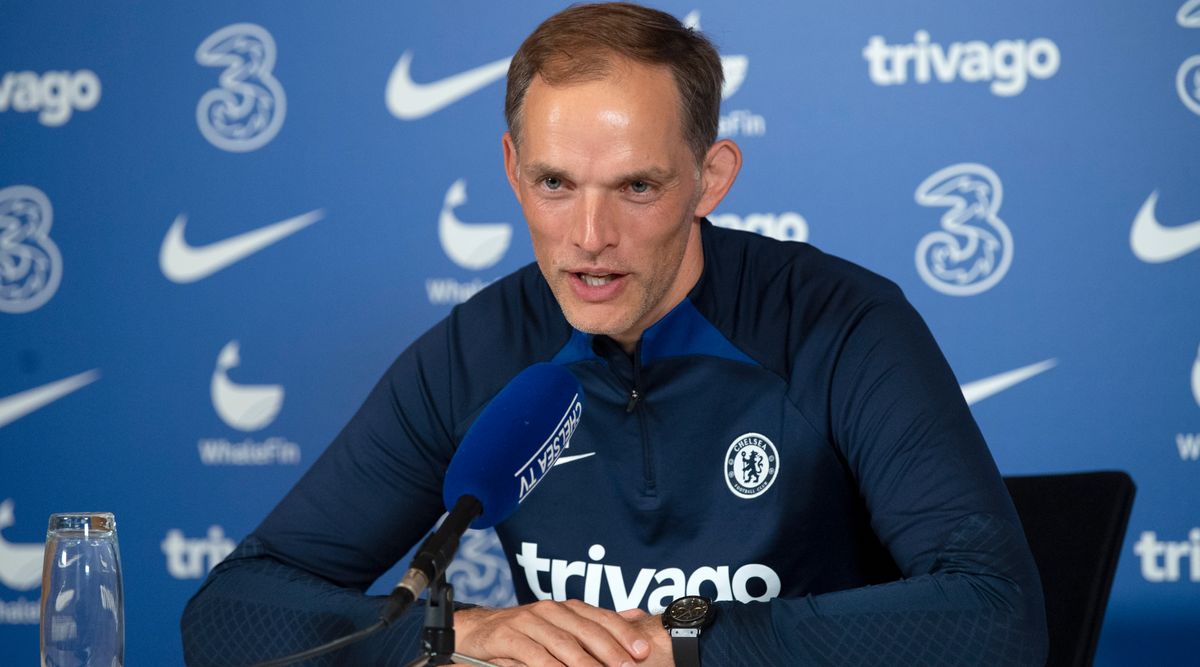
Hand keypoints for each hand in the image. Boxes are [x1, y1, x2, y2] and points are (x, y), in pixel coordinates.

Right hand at [452, 600, 665, 666]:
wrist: (476, 632)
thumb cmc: (524, 633)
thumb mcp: (560, 627)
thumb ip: (594, 623)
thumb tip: (636, 615)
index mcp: (566, 608)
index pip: (601, 617)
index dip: (623, 633)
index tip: (641, 651)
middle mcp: (549, 610)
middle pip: (585, 630)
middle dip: (609, 650)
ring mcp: (528, 621)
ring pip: (563, 643)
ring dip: (584, 663)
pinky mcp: (508, 636)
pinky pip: (534, 655)